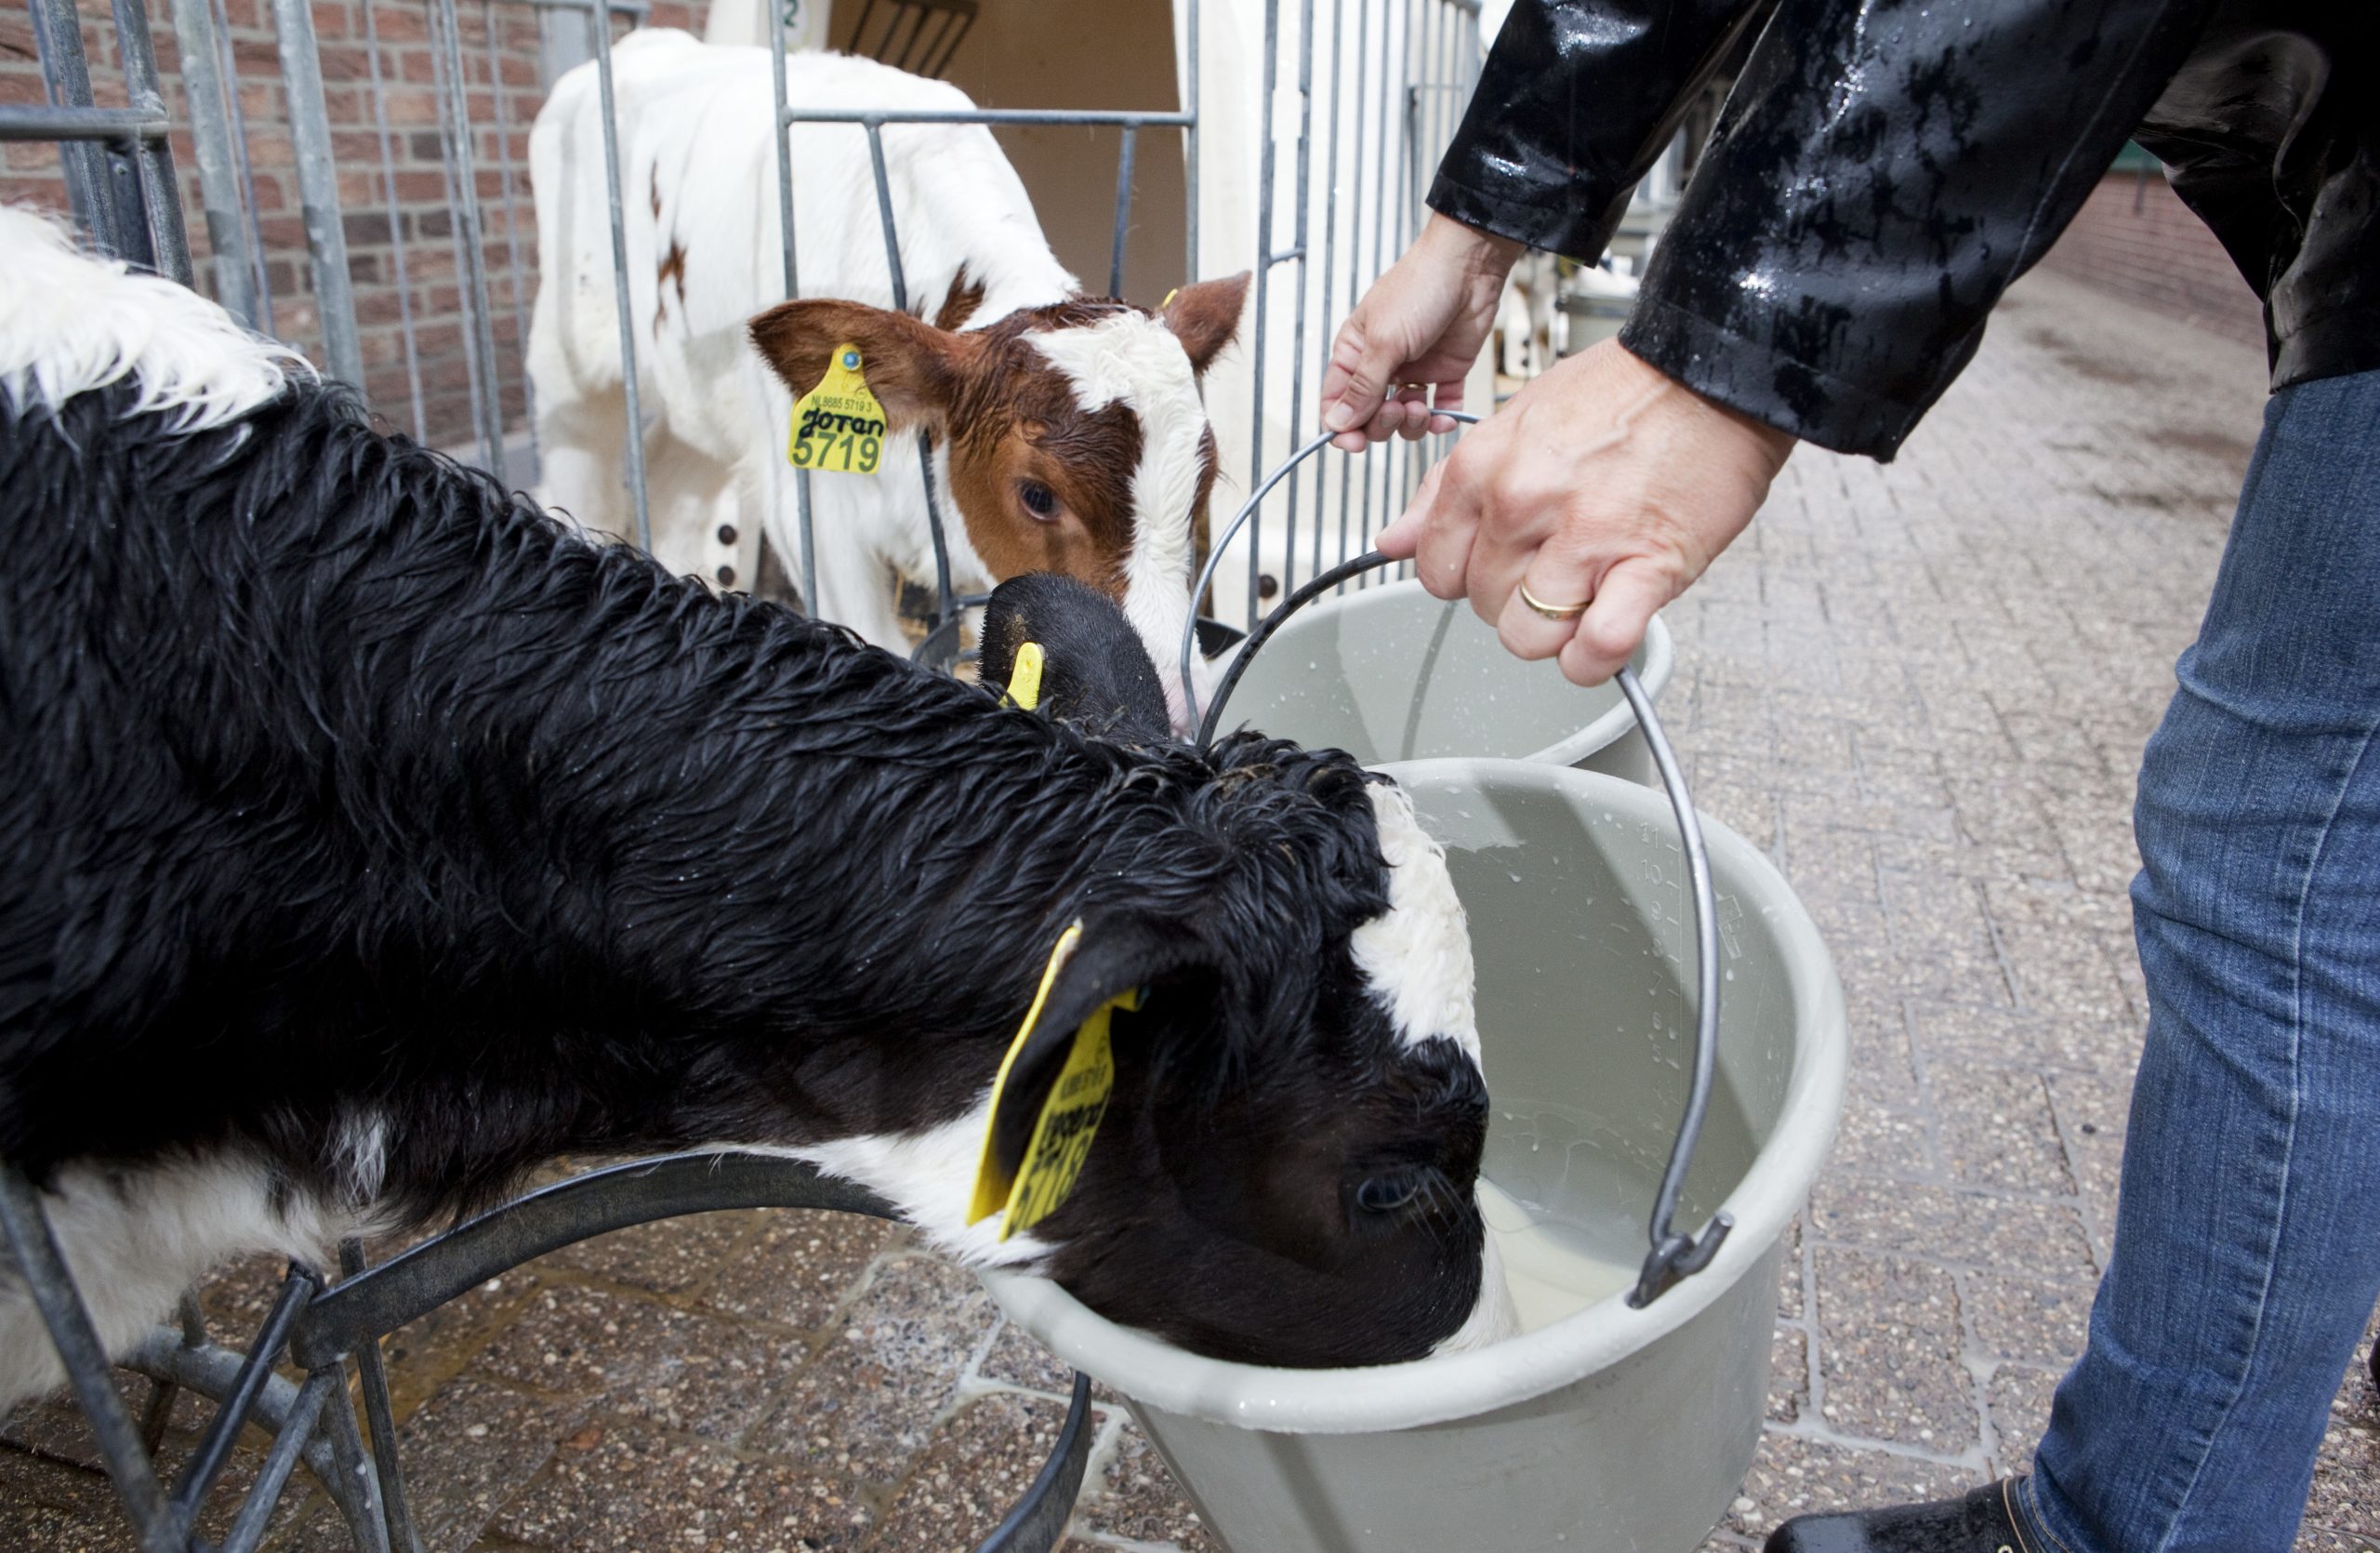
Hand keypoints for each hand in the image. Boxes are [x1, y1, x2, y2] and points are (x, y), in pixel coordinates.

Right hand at [1318, 213, 1522, 452]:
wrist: (1469, 267)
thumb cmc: (1419, 289)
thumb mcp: (1384, 341)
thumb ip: (1363, 387)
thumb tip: (1336, 424)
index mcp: (1354, 353)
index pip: (1337, 402)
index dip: (1342, 427)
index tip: (1354, 442)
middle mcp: (1381, 366)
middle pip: (1370, 417)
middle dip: (1381, 423)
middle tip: (1397, 409)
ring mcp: (1413, 371)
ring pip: (1403, 419)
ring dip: (1411, 424)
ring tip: (1421, 407)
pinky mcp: (1445, 373)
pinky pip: (1439, 409)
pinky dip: (1442, 419)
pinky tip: (1445, 416)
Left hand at [1376, 339, 1796, 685]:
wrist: (1714, 372)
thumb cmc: (1624, 395)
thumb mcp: (1513, 423)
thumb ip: (1444, 491)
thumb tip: (1392, 541)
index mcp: (1483, 466)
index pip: (1436, 569)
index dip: (1468, 576)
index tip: (1500, 563)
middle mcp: (1523, 502)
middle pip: (1482, 607)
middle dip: (1514, 600)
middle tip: (1556, 567)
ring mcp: (1583, 537)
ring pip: (1527, 638)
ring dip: (1555, 631)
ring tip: (1586, 592)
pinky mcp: (1646, 567)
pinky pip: (1596, 646)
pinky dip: (1597, 656)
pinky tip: (1607, 631)